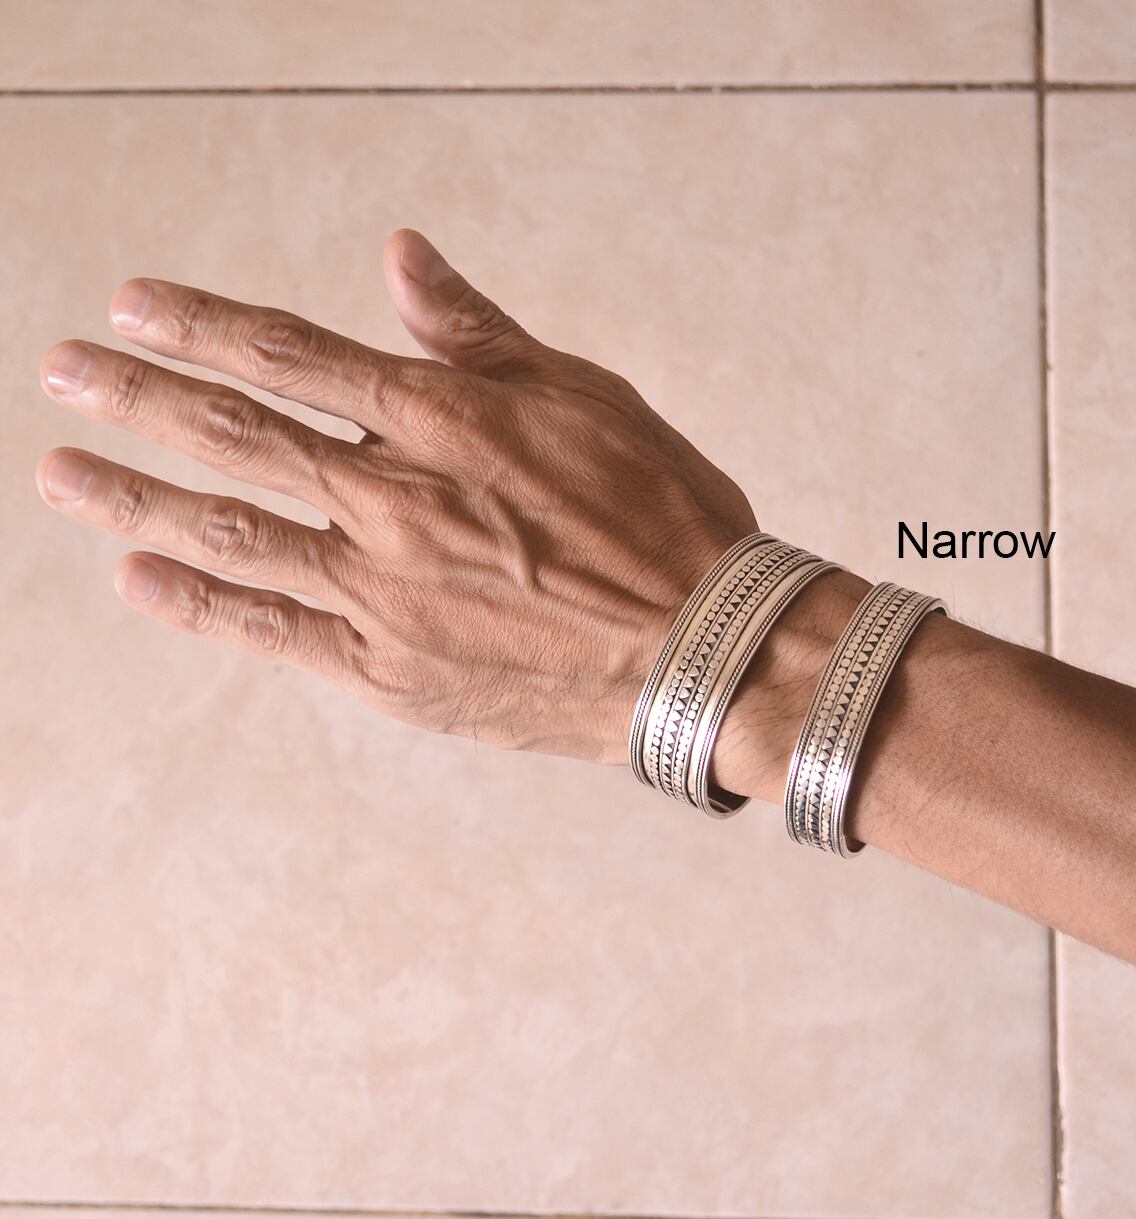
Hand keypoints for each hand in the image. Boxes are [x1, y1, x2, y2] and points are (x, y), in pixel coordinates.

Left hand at [37, 229, 758, 765]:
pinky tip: (140, 576)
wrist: (702, 655)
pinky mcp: (392, 672)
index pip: (293, 357)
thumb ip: (480, 335)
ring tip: (62, 472)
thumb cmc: (663, 518)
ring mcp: (386, 593)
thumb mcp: (587, 398)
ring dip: (137, 497)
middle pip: (238, 436)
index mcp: (447, 422)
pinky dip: (201, 602)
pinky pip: (274, 631)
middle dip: (138, 398)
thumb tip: (401, 258)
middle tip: (63, 373)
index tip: (134, 308)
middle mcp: (397, 502)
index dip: (205, 325)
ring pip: (234, 533)